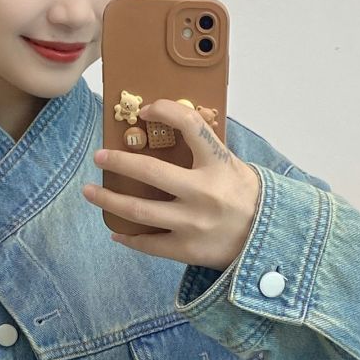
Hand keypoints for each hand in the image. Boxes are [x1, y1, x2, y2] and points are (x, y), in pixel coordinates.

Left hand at [81, 99, 262, 268]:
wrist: (269, 241)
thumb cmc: (246, 198)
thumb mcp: (233, 166)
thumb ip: (204, 151)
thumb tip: (167, 129)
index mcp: (218, 164)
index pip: (190, 125)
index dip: (164, 111)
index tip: (146, 110)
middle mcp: (203, 192)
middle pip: (148, 172)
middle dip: (117, 162)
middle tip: (99, 157)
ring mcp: (193, 223)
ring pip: (138, 210)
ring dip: (108, 200)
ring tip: (90, 192)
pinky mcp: (187, 249)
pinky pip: (148, 244)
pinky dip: (128, 238)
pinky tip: (117, 232)